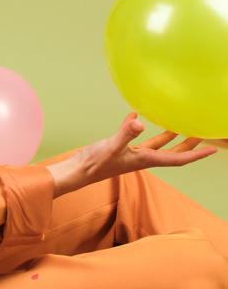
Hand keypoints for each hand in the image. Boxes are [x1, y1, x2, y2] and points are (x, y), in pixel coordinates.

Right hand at [48, 113, 215, 197]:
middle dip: (188, 145)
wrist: (77, 171)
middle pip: (172, 152)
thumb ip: (125, 134)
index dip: (196, 154)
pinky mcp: (120, 149)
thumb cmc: (94, 164)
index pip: (177, 158)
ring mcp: (131, 154)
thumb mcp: (111, 146)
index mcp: (145, 160)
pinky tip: (135, 117)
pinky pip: (135, 137)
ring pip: (156, 144)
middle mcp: (142, 159)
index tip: (212, 149)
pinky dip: (138, 127)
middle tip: (202, 136)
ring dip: (169, 136)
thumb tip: (138, 122)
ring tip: (179, 125)